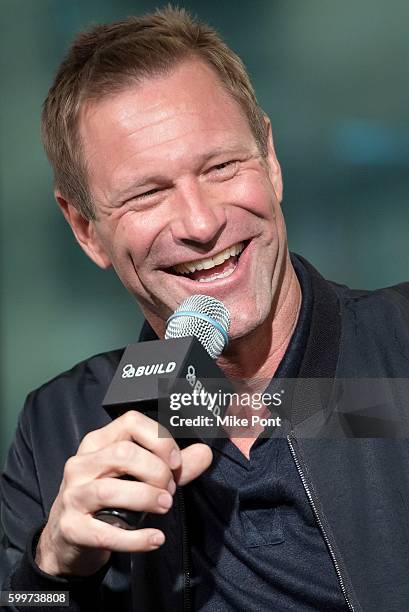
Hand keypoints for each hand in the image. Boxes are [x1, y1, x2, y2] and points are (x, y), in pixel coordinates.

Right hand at [35, 410, 211, 576]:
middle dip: (155, 471)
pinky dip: (136, 538)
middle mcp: (81, 463)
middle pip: (123, 454)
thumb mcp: (137, 477)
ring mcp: (73, 495)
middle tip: (169, 490)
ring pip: (110, 490)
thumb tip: (205, 453)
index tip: (175, 462)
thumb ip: (172, 466)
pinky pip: (105, 533)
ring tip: (165, 506)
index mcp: (98, 442)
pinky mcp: (71, 528)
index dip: (159, 439)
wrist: (68, 538)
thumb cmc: (107, 500)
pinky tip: (155, 538)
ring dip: (146, 498)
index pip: (130, 422)